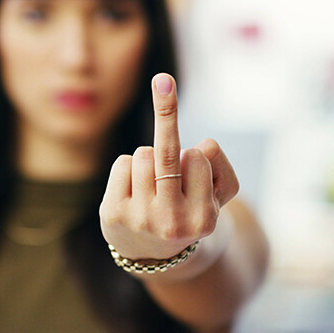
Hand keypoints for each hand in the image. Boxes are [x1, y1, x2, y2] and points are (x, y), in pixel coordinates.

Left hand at [99, 73, 238, 265]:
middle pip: (166, 153)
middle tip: (164, 79)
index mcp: (203, 220)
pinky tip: (133, 190)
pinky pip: (122, 163)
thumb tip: (202, 145)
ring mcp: (138, 220)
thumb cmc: (191, 210)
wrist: (155, 254)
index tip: (193, 166)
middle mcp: (171, 223)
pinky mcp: (112, 214)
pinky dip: (128, 168)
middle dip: (167, 110)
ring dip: (149, 159)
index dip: (194, 157)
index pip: (196, 159)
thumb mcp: (219, 193)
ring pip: (143, 154)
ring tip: (152, 185)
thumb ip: (221, 166)